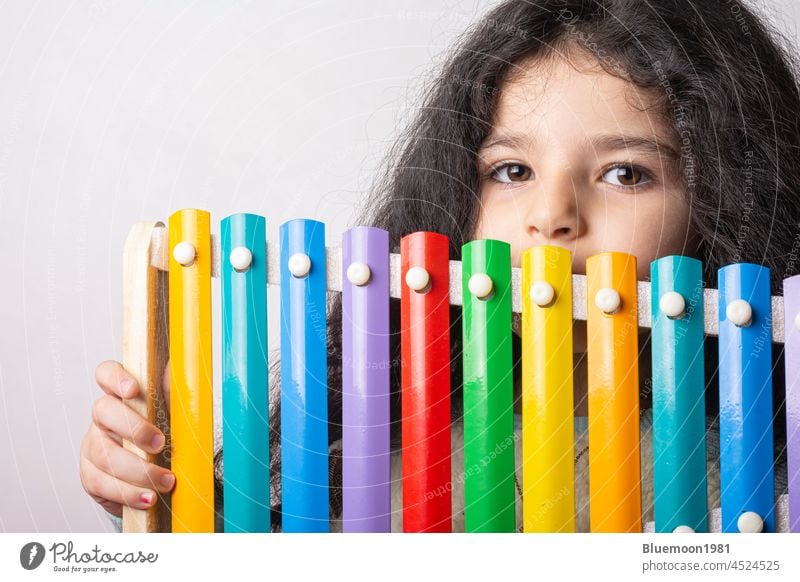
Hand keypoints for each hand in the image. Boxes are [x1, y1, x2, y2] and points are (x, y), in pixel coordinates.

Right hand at [80, 360, 172, 516]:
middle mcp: (102, 418)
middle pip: (102, 411)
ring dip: (138, 470)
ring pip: (104, 454)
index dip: (115, 377)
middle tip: (161, 444)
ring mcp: (93, 446)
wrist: (159, 474)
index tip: (133, 389)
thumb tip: (185, 369)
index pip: (106, 373)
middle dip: (134, 428)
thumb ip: (176, 392)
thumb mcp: (175, 412)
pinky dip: (129, 493)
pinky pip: (101, 484)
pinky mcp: (91, 476)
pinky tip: (149, 498)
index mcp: (121, 394)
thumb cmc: (166, 434)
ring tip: (167, 482)